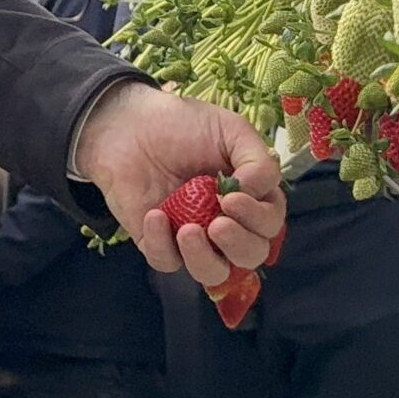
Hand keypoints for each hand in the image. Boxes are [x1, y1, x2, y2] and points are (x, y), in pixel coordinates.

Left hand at [74, 82, 284, 285]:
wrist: (129, 124)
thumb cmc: (184, 124)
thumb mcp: (231, 130)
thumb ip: (258, 161)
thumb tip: (257, 193)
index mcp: (249, 197)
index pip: (269, 225)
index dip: (258, 220)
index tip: (231, 199)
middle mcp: (226, 222)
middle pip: (249, 256)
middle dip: (239, 245)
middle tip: (218, 224)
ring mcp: (193, 236)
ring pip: (212, 273)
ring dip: (205, 259)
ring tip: (188, 231)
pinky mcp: (158, 242)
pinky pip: (167, 262)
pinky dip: (163, 246)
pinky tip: (155, 215)